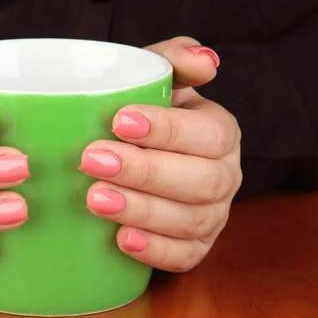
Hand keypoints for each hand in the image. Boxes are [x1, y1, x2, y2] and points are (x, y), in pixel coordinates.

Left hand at [80, 37, 241, 272]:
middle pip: (200, 181)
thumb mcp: (158, 80)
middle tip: (92, 160)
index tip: (119, 121)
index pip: (208, 133)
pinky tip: (121, 240)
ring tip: (95, 199)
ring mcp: (213, 216)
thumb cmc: (147, 115)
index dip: (167, 129)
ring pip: (190, 221)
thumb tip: (206, 62)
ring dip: (142, 211)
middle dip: (144, 172)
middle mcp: (225, 176)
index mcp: (221, 132)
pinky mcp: (195, 247)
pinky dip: (155, 251)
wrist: (142, 156)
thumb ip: (175, 59)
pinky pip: (185, 257)